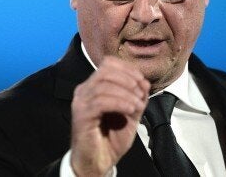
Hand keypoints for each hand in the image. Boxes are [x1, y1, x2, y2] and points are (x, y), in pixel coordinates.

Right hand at [70, 56, 149, 176]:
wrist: (99, 162)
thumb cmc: (111, 139)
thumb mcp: (130, 114)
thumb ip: (137, 97)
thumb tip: (144, 82)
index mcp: (93, 86)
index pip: (108, 64)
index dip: (127, 69)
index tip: (142, 82)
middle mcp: (84, 90)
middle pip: (105, 71)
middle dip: (127, 79)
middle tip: (140, 94)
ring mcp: (80, 102)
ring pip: (103, 85)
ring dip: (126, 94)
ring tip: (137, 106)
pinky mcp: (81, 115)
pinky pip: (100, 101)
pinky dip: (119, 103)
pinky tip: (130, 110)